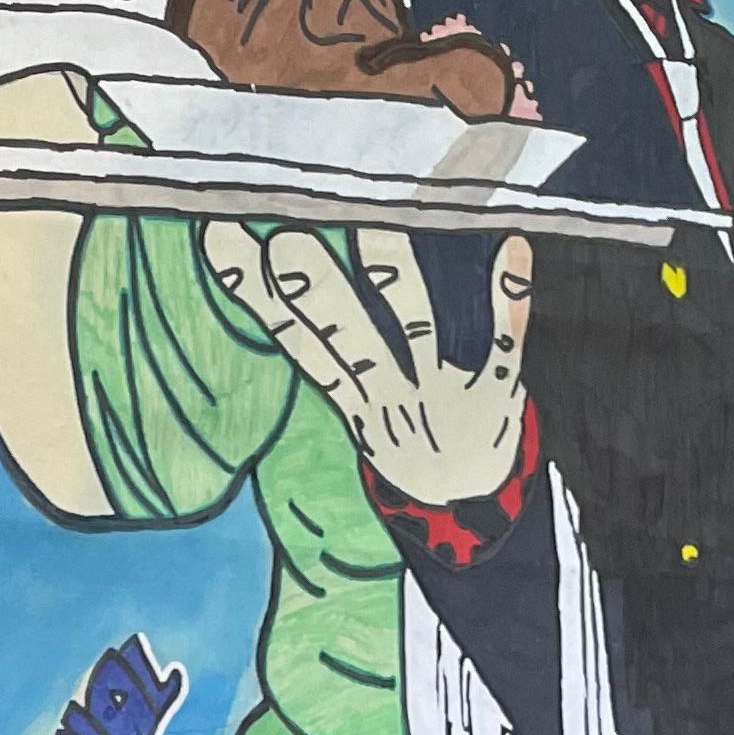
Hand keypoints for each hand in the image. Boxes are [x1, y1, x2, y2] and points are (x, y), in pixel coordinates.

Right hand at [202, 224, 531, 506]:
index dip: (259, 297)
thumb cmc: (403, 432)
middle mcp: (393, 397)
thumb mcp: (354, 403)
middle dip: (317, 294)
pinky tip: (511, 247)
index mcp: (355, 402)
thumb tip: (266, 276)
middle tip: (288, 245)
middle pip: (348, 339)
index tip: (222, 237)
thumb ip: (319, 344)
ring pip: (416, 329)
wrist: (469, 504)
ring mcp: (445, 392)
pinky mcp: (498, 392)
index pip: (300, 344)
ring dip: (396, 278)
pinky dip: (506, 297)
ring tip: (376, 229)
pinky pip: (503, 342)